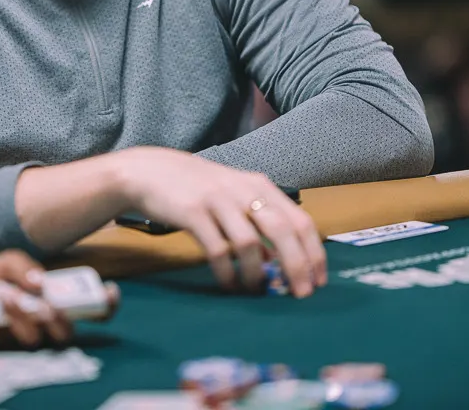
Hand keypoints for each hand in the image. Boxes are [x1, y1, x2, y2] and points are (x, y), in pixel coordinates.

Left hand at [0, 251, 73, 347]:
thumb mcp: (13, 262)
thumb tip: (38, 282)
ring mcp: (3, 340)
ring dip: (5, 317)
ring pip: (8, 341)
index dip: (60, 323)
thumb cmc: (1, 275)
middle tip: (23, 298)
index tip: (51, 305)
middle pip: (34, 340)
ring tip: (1, 292)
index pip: (63, 331)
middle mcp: (27, 334)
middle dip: (28, 319)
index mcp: (45, 317)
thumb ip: (26, 268)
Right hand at [114, 147, 326, 297]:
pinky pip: (217, 250)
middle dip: (296, 266)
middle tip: (301, 295)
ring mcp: (218, 200)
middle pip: (281, 231)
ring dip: (257, 274)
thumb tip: (279, 262)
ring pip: (250, 243)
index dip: (313, 252)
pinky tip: (229, 284)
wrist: (149, 172)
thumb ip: (258, 221)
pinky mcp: (193, 213)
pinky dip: (227, 272)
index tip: (319, 281)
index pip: (299, 220)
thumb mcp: (234, 196)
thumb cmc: (197, 188)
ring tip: (255, 290)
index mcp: (260, 186)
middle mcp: (243, 190)